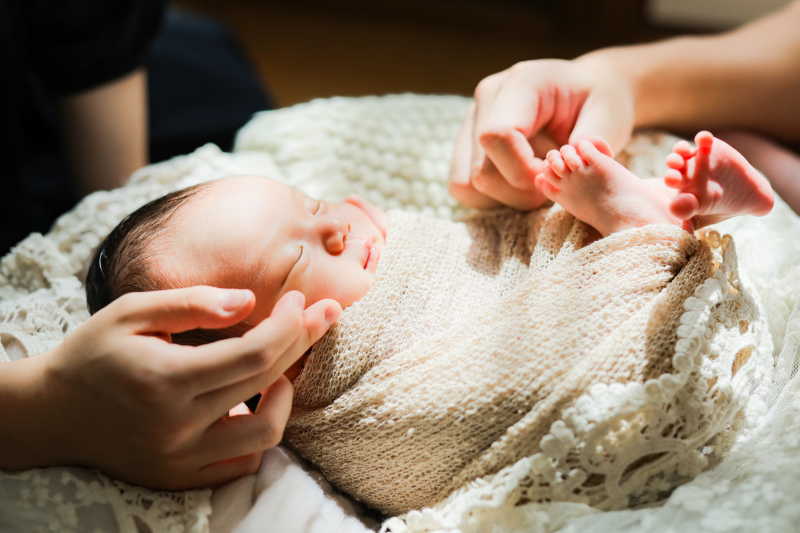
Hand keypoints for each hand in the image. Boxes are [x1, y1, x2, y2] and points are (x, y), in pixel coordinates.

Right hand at [30, 287, 340, 488]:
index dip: (289, 324)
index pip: (254, 354)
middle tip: (320, 314)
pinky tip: (255, 402)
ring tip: (281, 367)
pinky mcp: (180, 478)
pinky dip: (260, 431)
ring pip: (266, 434)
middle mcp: (177, 426)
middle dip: (303, 342)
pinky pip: (242, 462)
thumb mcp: (131, 311)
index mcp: (165, 379)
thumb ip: (192, 304)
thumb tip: (250, 302)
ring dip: (285, 395)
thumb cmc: (93, 354)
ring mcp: (181, 458)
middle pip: (267, 384)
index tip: (300, 299)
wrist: (52, 414)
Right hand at [449, 58, 634, 209]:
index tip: (554, 177)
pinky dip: (493, 197)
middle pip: (482, 170)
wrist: (585, 93)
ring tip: (539, 178)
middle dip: (521, 189)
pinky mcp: (466, 143)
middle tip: (554, 179)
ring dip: (507, 196)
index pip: (498, 135)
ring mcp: (471, 120)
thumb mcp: (609, 113)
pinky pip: (463, 188)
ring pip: (468, 184)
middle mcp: (487, 98)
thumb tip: (577, 155)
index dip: (523, 170)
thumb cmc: (599, 103)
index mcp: (522, 82)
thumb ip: (595, 135)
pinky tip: (521, 183)